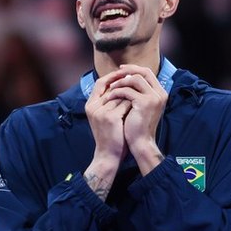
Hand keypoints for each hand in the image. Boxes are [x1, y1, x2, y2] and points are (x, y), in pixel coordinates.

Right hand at [84, 73, 131, 198]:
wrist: (108, 155)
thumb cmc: (110, 136)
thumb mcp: (106, 117)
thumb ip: (110, 102)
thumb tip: (123, 85)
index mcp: (90, 105)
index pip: (100, 83)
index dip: (113, 77)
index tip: (126, 74)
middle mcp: (93, 106)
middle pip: (110, 86)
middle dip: (124, 82)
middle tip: (137, 81)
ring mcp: (100, 111)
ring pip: (120, 94)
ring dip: (131, 93)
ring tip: (140, 93)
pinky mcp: (110, 117)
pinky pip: (125, 104)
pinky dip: (133, 103)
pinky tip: (140, 105)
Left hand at [106, 64, 167, 174]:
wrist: (141, 143)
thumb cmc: (138, 126)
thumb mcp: (140, 106)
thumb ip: (138, 92)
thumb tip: (125, 78)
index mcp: (160, 93)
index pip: (148, 73)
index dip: (134, 69)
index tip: (121, 70)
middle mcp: (160, 93)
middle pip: (144, 72)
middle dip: (127, 71)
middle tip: (115, 74)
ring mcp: (153, 97)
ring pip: (135, 79)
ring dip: (120, 82)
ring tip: (111, 88)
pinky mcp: (144, 103)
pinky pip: (127, 91)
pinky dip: (117, 92)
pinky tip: (109, 97)